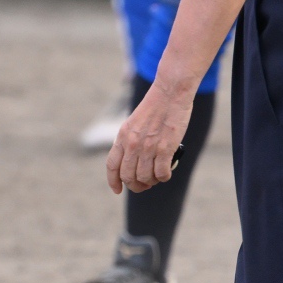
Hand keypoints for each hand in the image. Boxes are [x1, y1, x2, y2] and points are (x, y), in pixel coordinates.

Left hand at [107, 78, 193, 194]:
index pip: (112, 166)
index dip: (113, 181)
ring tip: (157, 176)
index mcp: (122, 136)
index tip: (118, 190)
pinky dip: (164, 177)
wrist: (170, 93)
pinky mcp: (165, 148)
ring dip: (152, 181)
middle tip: (145, 184)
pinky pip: (161, 174)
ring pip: (145, 178)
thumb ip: (130, 142)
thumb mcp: (134, 124)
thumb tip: (133, 164)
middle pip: (128, 176)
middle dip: (136, 185)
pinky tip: (167, 172)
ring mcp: (148, 147)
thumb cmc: (155, 107)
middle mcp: (132, 144)